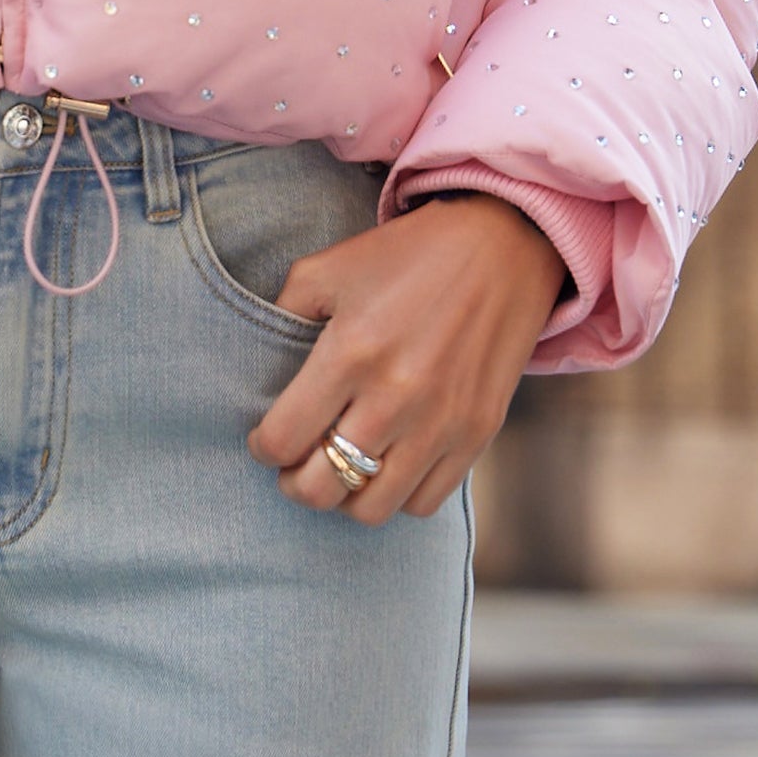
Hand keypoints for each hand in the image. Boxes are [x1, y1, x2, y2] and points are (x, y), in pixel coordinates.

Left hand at [246, 192, 565, 521]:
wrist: (501, 248)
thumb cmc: (406, 256)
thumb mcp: (329, 268)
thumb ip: (284, 313)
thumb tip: (256, 363)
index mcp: (350, 351)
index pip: (283, 439)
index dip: (263, 448)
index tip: (265, 440)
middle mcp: (395, 396)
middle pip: (322, 487)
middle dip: (295, 484)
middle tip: (294, 465)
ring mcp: (441, 422)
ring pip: (372, 509)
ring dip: (345, 496)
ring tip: (339, 469)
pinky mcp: (476, 434)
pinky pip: (424, 502)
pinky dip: (397, 494)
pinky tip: (386, 464)